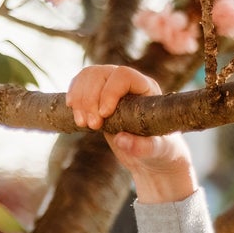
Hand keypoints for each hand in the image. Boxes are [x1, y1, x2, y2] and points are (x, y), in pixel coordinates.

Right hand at [67, 65, 195, 202]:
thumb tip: (121, 140)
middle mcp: (128, 82)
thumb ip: (143, 147)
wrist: (152, 159)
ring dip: (80, 98)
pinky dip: (74, 96)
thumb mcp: (157, 152)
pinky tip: (72, 110)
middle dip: (91, 98)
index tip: (104, 114)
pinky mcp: (98, 95)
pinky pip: (81, 84)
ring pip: (88, 76)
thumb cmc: (160, 152)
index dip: (110, 91)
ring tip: (82, 123)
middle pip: (101, 73)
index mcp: (147, 88)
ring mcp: (111, 86)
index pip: (124, 76)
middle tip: (91, 125)